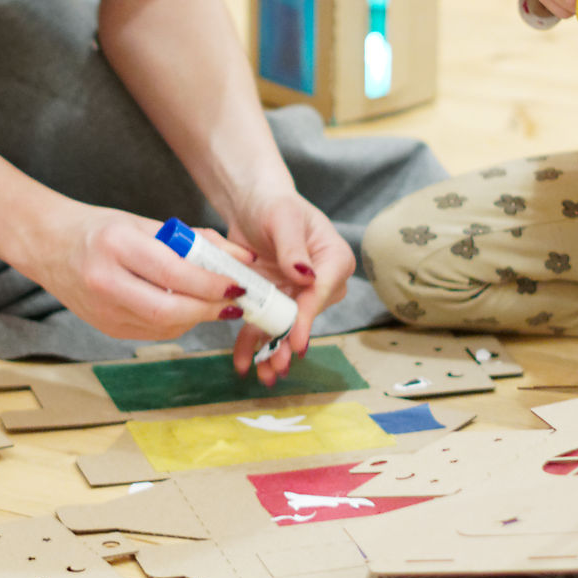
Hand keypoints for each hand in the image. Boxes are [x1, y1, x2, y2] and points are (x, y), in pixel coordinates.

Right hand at [35, 203, 245, 339]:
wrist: (47, 246)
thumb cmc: (98, 229)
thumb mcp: (143, 223)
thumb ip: (193, 241)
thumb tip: (242, 258)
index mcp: (115, 245)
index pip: (173, 272)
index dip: (211, 282)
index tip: (238, 283)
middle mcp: (105, 281)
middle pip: (169, 309)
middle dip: (209, 309)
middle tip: (235, 302)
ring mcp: (102, 311)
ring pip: (165, 326)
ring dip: (197, 317)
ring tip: (216, 302)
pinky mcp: (105, 328)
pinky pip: (153, 331)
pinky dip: (177, 322)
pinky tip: (186, 308)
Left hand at [227, 189, 355, 384]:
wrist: (252, 203)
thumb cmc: (273, 203)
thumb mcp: (283, 218)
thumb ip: (293, 247)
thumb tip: (306, 276)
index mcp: (333, 259)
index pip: (321, 292)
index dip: (306, 318)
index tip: (295, 342)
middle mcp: (321, 280)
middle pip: (305, 315)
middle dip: (288, 342)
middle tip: (276, 366)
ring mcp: (298, 292)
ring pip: (285, 326)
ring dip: (272, 351)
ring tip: (262, 374)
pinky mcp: (275, 298)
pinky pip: (265, 322)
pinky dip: (254, 341)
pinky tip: (243, 361)